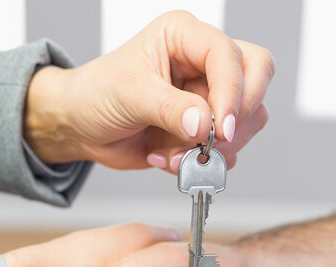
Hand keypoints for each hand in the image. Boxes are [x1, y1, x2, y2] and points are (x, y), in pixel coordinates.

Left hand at [24, 10, 272, 171]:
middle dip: (238, 115)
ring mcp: (207, 95)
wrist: (81, 126)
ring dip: (216, 147)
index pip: (228, 54)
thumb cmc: (97, 94)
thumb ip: (170, 109)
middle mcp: (202, 62)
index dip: (232, 90)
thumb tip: (204, 125)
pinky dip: (201, 162)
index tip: (221, 127)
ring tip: (176, 155)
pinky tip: (168, 158)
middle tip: (216, 142)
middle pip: (255, 77)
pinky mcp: (204, 128)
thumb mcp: (129, 95)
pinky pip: (227, 147)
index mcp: (184, 36)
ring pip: (247, 117)